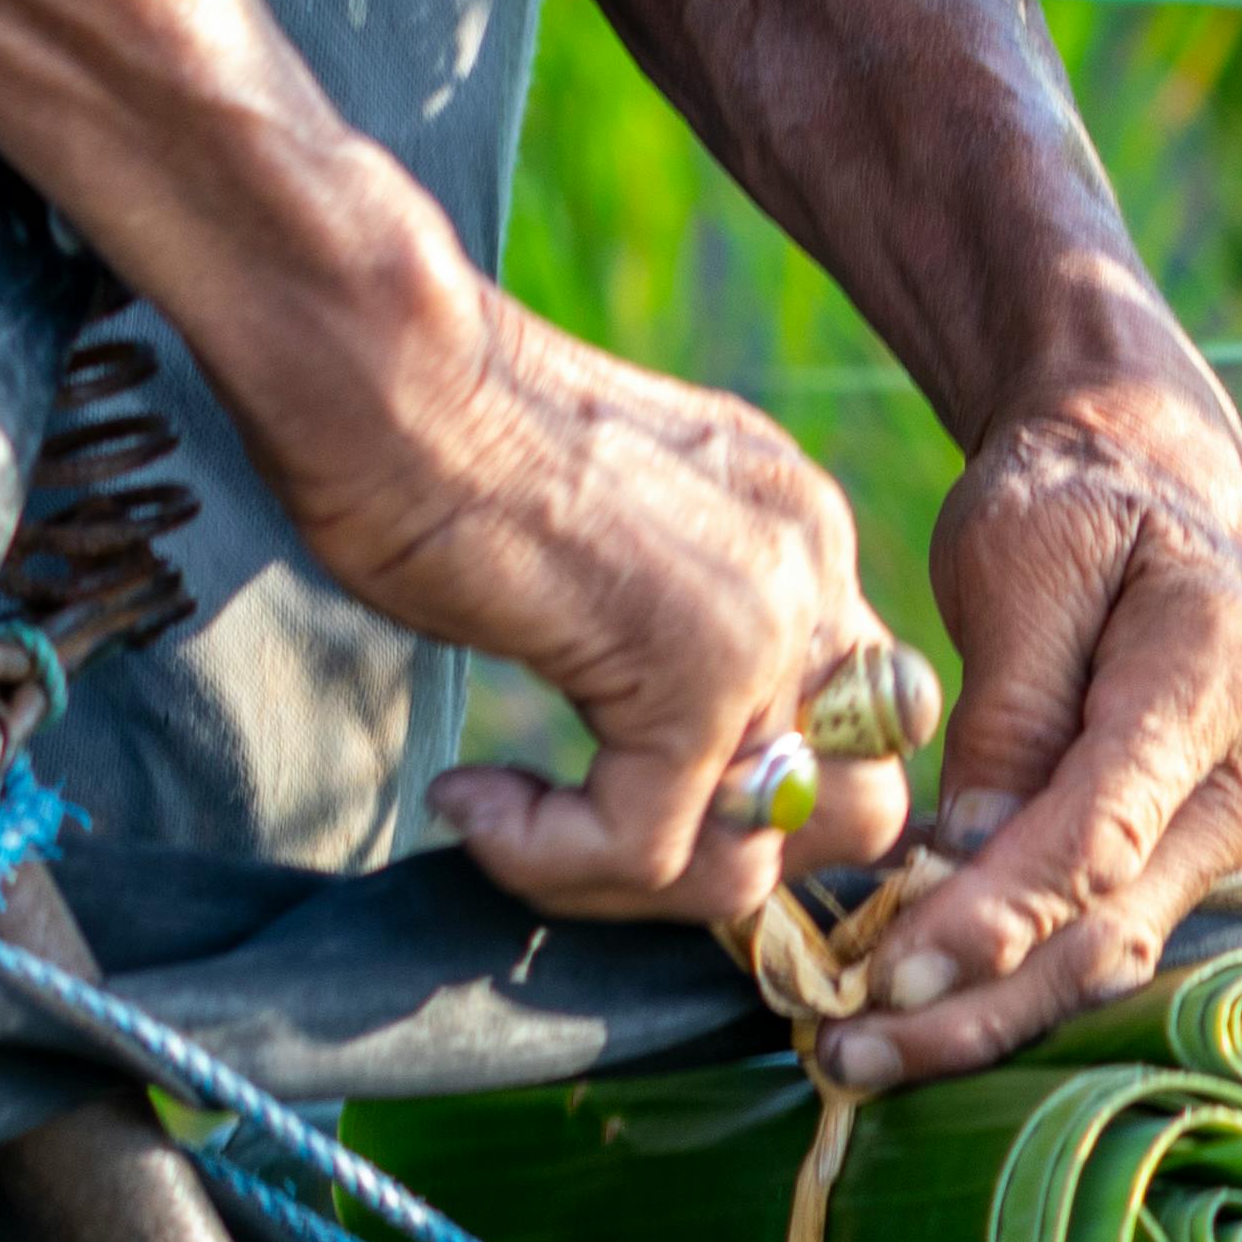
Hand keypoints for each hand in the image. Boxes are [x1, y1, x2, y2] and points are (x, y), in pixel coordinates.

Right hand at [322, 287, 913, 929]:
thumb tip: (661, 776)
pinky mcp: (690, 671)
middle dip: (731, 865)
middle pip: (861, 811)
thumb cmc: (432, 439)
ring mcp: (761, 620)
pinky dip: (546, 859)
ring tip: (513, 827)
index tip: (620, 797)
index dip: (752, 802)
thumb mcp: (602, 543)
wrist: (380, 357)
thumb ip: (669, 635)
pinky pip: (644, 849)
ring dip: (624, 884)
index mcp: (796, 534)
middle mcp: (809, 569)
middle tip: (599, 839)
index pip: (852, 728)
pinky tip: (471, 802)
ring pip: (755, 859)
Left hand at [823, 358, 1241, 1090]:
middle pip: (1110, 931)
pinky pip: (1090, 941)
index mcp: (1215, 677)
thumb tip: (969, 851)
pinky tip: (905, 1018)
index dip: (999, 915)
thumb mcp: (1023, 563)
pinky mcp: (1184, 864)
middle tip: (849, 1052)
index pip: (1104, 831)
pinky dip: (1000, 984)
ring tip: (858, 1056)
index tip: (890, 971)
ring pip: (1103, 961)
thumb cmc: (1073, 509)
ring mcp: (1226, 836)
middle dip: (978, 1005)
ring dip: (983, 1017)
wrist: (1145, 493)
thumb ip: (1009, 708)